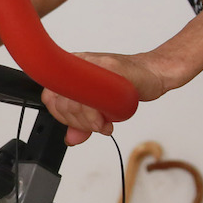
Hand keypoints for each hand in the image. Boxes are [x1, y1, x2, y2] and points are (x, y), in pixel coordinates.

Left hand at [41, 52, 173, 144]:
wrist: (152, 71)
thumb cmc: (126, 85)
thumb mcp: (99, 107)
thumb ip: (82, 122)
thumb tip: (70, 139)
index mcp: (72, 71)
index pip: (50, 97)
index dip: (62, 117)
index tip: (78, 126)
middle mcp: (79, 64)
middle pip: (62, 99)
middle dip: (79, 121)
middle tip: (96, 126)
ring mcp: (93, 63)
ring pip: (76, 97)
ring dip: (89, 119)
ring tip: (103, 124)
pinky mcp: (110, 66)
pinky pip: (96, 91)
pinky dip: (100, 112)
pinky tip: (108, 120)